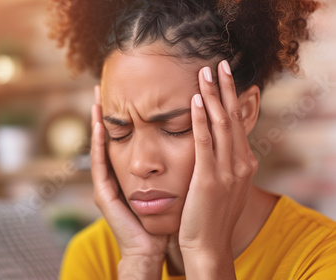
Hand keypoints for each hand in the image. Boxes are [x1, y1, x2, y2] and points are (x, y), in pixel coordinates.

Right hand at [90, 85, 167, 277]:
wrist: (152, 249)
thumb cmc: (164, 219)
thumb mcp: (172, 184)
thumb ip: (176, 165)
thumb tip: (198, 141)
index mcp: (132, 172)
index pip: (128, 137)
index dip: (126, 115)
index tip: (128, 93)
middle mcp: (116, 175)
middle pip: (111, 137)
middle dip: (106, 112)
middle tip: (102, 87)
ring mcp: (107, 184)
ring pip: (102, 146)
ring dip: (97, 122)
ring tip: (96, 98)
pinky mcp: (104, 194)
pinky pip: (99, 163)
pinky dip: (97, 144)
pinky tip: (98, 125)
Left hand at [178, 60, 257, 254]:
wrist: (207, 245)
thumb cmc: (209, 216)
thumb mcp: (223, 185)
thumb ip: (223, 163)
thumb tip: (217, 144)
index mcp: (244, 164)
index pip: (238, 123)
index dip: (231, 98)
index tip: (224, 77)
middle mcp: (240, 164)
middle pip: (233, 117)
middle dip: (225, 89)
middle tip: (218, 64)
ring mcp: (226, 171)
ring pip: (220, 124)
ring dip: (212, 96)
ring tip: (204, 73)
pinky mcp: (208, 179)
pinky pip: (204, 142)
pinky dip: (199, 119)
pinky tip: (193, 100)